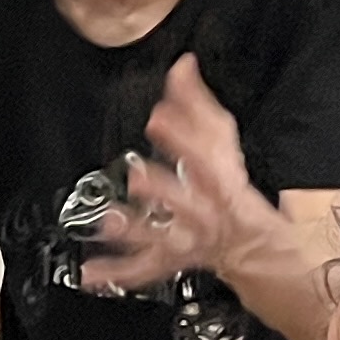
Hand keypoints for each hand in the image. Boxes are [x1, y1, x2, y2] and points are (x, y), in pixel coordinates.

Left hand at [75, 57, 280, 294]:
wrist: (249, 243)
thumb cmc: (229, 186)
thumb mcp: (223, 142)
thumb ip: (198, 104)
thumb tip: (183, 66)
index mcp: (220, 180)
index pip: (206, 155)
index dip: (184, 136)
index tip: (160, 116)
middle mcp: (205, 212)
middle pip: (187, 201)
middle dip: (163, 189)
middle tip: (139, 177)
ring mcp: (187, 239)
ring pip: (163, 237)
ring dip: (137, 230)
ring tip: (109, 222)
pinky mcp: (170, 260)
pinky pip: (143, 270)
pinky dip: (115, 273)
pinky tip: (90, 272)